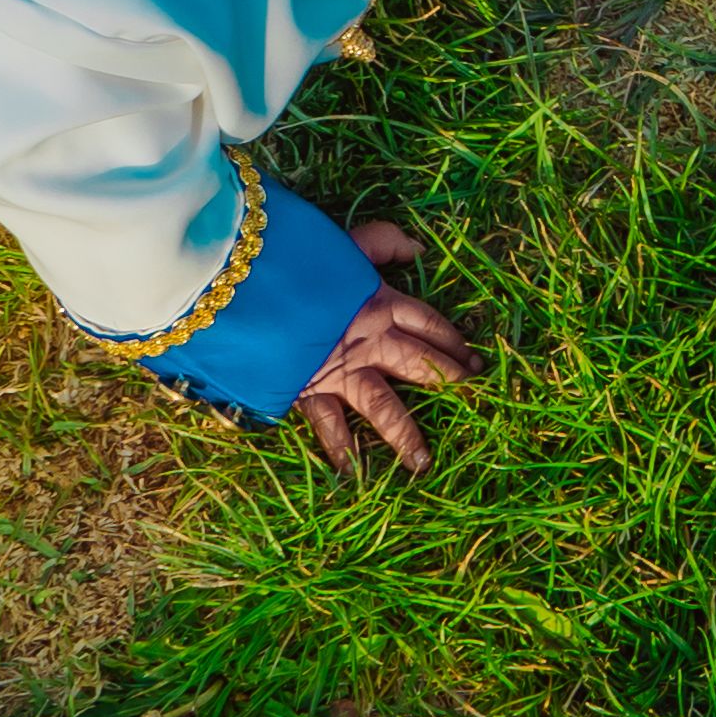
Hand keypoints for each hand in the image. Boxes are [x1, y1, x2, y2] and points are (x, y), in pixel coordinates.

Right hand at [289, 225, 480, 477]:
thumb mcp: (345, 242)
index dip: (453, 341)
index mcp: (381, 303)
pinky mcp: (310, 391)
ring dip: (406, 435)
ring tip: (423, 462)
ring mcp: (342, 371)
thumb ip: (383, 242)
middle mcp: (370, 342)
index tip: (473, 358)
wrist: (242, 288)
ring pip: (385, 407)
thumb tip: (418, 248)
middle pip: (420, 364)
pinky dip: (341, 450)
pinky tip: (355, 474)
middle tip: (472, 397)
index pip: (430, 325)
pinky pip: (331, 425)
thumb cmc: (297, 260)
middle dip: (449, 381)